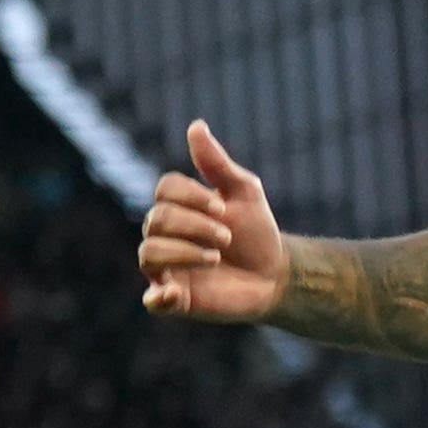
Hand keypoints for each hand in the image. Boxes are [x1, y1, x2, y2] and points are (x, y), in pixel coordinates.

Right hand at [138, 120, 289, 323]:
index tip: (223, 207)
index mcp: (177, 207)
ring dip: (185, 252)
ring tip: (218, 257)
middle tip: (227, 237)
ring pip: (149, 254)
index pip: (165, 190)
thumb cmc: (257, 232)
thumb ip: (217, 164)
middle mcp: (164, 235)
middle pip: (156, 219)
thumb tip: (196, 125)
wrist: (277, 275)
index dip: (192, 196)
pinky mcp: (175, 299)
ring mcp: (166, 268)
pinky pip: (153, 301)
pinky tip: (174, 293)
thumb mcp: (244, 193)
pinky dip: (159, 297)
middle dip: (195, 225)